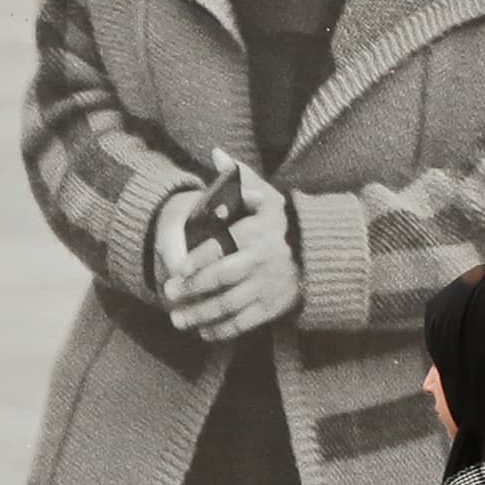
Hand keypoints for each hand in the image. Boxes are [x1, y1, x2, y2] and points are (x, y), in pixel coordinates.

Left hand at [165, 159, 297, 340]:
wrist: (317, 255)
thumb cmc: (280, 224)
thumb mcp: (265, 196)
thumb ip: (239, 178)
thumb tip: (216, 153)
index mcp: (256, 234)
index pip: (222, 247)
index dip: (197, 260)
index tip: (176, 269)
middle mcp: (262, 261)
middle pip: (223, 279)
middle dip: (193, 289)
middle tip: (168, 294)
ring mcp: (268, 286)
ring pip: (230, 305)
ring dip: (200, 314)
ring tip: (176, 319)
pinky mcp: (273, 307)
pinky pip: (245, 322)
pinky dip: (222, 330)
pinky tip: (201, 331)